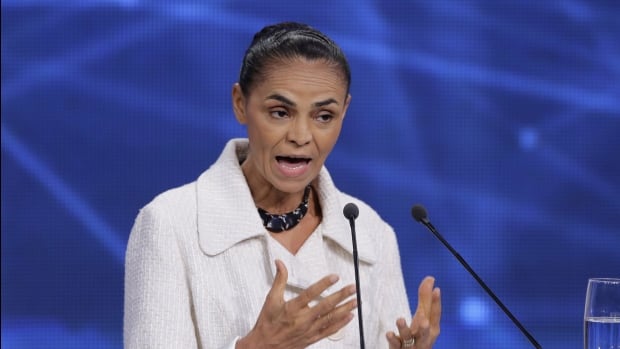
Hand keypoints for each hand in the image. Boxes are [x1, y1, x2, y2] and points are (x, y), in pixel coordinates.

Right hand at [236, 259, 356, 348]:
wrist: (264, 346)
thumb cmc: (267, 324)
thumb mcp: (270, 299)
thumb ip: (279, 280)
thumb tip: (280, 263)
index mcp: (292, 309)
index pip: (310, 294)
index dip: (323, 284)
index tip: (334, 277)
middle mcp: (302, 320)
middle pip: (325, 306)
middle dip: (341, 296)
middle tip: (352, 288)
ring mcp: (309, 330)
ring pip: (330, 318)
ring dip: (345, 309)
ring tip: (355, 301)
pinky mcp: (312, 338)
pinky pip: (329, 331)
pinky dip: (341, 324)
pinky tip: (349, 317)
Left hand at [386, 276, 440, 348]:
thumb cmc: (418, 334)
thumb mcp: (423, 317)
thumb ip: (425, 298)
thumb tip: (430, 278)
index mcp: (432, 328)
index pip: (435, 315)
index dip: (436, 303)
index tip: (436, 289)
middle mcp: (424, 338)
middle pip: (424, 331)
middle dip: (425, 327)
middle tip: (424, 322)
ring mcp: (412, 345)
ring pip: (408, 338)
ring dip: (404, 329)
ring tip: (400, 319)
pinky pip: (396, 345)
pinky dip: (393, 339)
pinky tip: (389, 333)